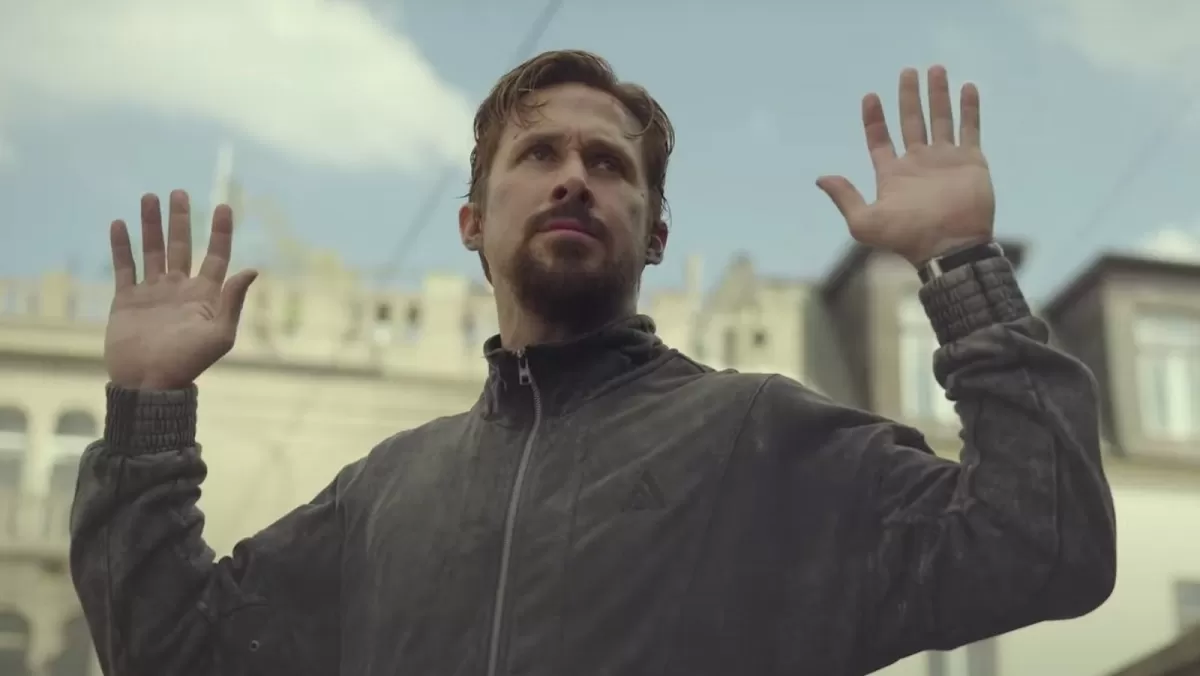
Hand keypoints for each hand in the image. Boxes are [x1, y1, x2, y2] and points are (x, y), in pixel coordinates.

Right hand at [105, 190, 257, 389]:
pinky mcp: (127, 300)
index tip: (224, 207)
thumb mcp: (219, 334)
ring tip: (149, 197)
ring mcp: (153, 293)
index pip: (216, 256)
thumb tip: (251, 269)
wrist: (149, 383)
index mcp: (205, 296)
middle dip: (181, 219)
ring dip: (151, 224)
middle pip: (182, 246)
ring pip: (153, 250)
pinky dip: (122, 246)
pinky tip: (120, 224)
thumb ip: (232, 300)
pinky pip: (125, 267)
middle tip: (179, 192)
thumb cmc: (189, 362)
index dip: (220, 232)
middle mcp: (180, 290)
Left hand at [817, 65, 994, 265]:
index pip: (880, 139)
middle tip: (907, 72)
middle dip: (909, 96)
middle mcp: (918, 163)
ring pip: (941, 119)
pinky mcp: (971, 161)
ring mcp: (945, 160)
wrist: (950, 246)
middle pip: (911, 121)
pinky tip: (967, 87)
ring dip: (938, 95)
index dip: (874, 118)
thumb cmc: (906, 237)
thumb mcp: (865, 222)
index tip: (870, 96)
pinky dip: (969, 108)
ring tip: (936, 69)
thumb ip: (844, 198)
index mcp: (892, 174)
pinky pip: (970, 128)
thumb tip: (821, 178)